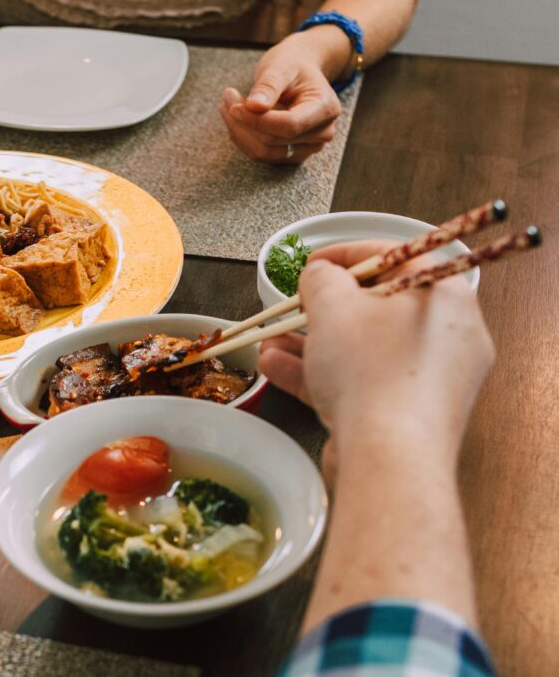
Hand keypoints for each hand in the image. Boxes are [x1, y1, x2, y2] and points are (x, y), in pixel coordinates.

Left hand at [219, 33, 342, 164]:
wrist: (299, 72)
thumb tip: (254, 106)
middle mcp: (322, 133)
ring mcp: (308, 148)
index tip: (233, 107)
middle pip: (272, 141)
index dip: (257, 120)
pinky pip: (260, 154)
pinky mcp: (291, 155)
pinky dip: (243, 137)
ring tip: (227, 105)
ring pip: (263, 152)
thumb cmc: (291, 65)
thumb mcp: (280, 66)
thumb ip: (269, 85)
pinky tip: (236, 118)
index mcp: (325, 108)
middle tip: (227, 96)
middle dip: (243, 121)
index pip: (289, 126)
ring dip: (239, 131)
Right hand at [260, 241, 494, 463]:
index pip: (399, 256)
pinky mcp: (407, 415)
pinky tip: (276, 368)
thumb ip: (321, 279)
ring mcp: (428, 381)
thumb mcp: (334, 307)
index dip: (349, 254)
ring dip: (312, 343)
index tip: (312, 262)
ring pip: (364, 350)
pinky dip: (323, 374)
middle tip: (295, 305)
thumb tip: (319, 275)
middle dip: (323, 308)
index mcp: (445, 298)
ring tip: (269, 341)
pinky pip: (362, 383)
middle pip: (379, 308)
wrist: (389, 460)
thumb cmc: (371, 373)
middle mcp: (446, 337)